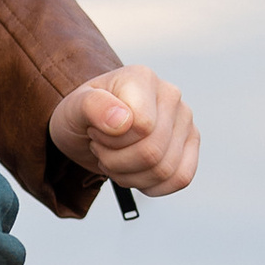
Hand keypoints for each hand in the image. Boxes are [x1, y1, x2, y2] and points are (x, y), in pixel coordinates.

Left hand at [47, 65, 199, 199]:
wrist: (90, 129)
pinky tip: (133, 172)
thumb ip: (93, 107)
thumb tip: (124, 120)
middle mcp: (170, 95)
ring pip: (165, 170)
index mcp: (142, 78)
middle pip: (153, 152)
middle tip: (102, 148)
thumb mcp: (73, 109)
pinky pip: (180, 179)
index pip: (142, 126)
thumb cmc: (82, 116)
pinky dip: (150, 186)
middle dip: (117, 161)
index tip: (96, 130)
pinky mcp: (191, 145)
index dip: (113, 140)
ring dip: (129, 176)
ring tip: (115, 159)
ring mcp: (185, 120)